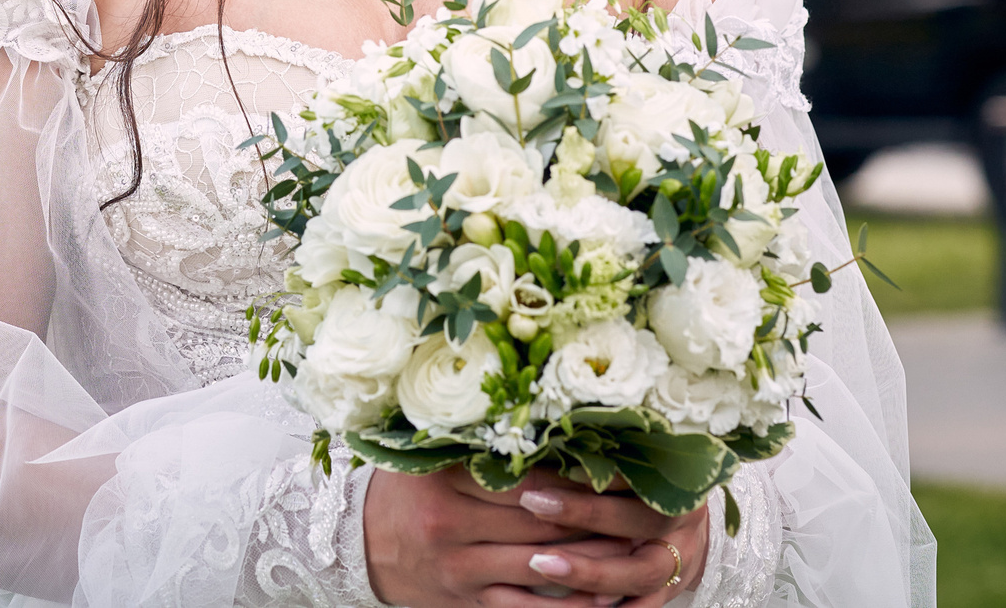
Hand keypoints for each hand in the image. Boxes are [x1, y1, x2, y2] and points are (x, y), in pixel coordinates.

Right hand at [363, 467, 708, 607]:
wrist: (361, 547)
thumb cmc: (410, 489)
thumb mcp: (431, 454)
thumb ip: (480, 439)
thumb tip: (550, 416)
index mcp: (443, 480)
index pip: (523, 476)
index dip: (574, 475)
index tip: (619, 467)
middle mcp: (450, 526)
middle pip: (538, 521)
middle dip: (594, 519)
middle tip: (643, 507)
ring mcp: (459, 570)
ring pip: (541, 567)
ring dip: (593, 562)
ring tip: (636, 549)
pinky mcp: (468, 604)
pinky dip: (568, 605)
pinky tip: (603, 596)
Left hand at [512, 471, 709, 607]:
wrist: (690, 532)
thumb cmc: (655, 488)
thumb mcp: (642, 465)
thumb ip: (606, 460)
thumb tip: (552, 445)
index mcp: (678, 479)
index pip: (641, 470)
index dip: (601, 471)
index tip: (560, 463)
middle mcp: (683, 523)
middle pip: (643, 520)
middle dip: (588, 513)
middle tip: (536, 504)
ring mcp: (679, 563)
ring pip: (641, 573)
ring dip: (590, 571)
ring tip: (540, 563)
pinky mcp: (668, 593)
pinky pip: (643, 606)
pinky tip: (580, 604)